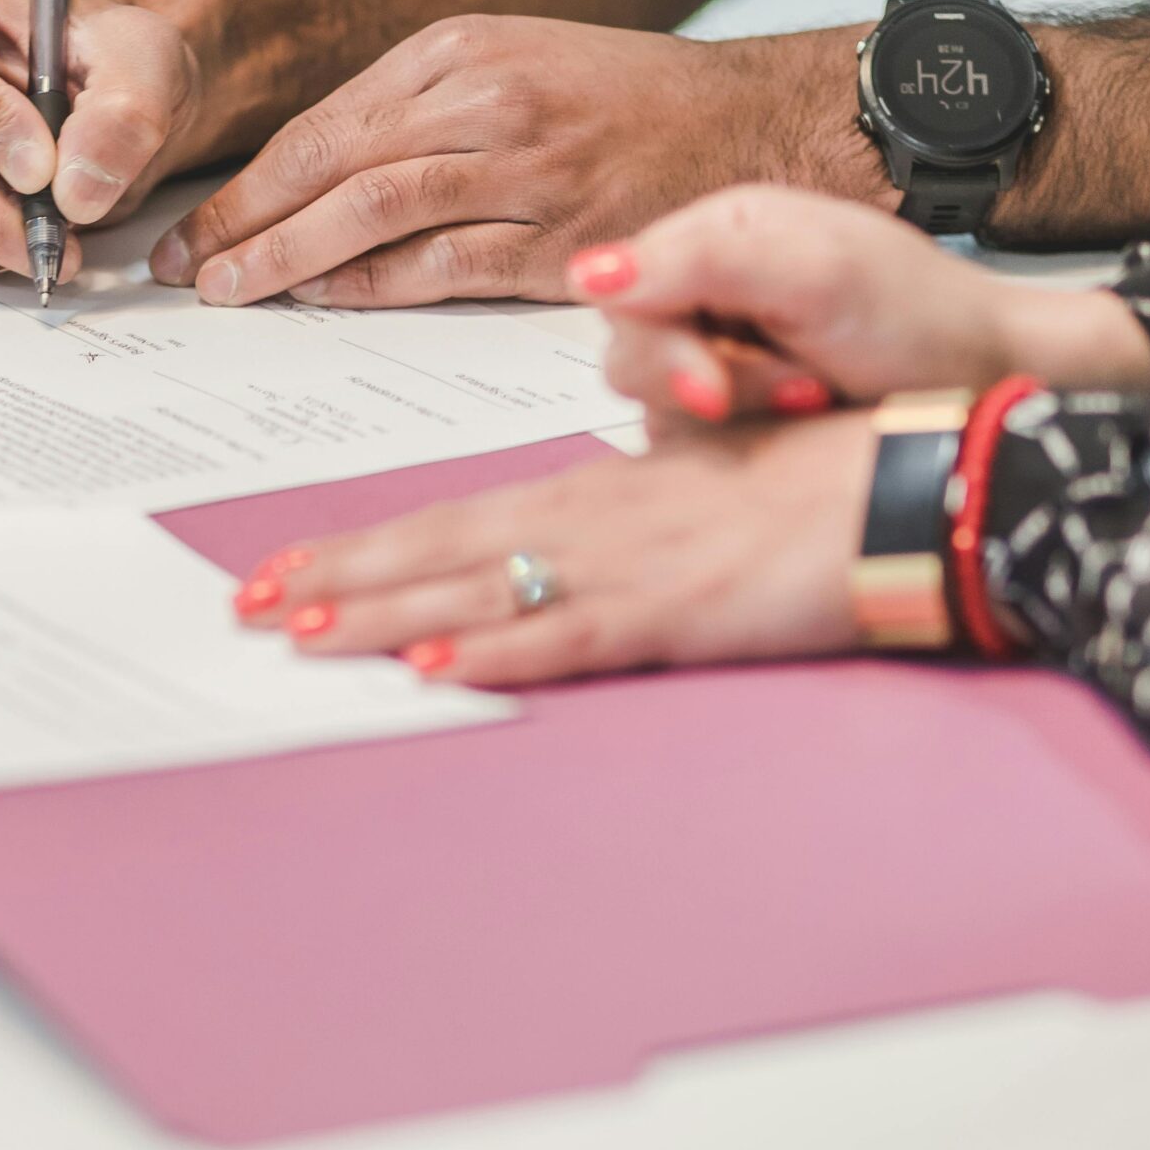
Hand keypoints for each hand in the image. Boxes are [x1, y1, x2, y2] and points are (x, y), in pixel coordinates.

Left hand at [151, 16, 891, 307]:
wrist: (756, 124)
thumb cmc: (621, 105)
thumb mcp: (507, 66)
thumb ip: (412, 114)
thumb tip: (306, 182)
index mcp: (457, 51)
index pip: (319, 126)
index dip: (243, 184)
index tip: (189, 227)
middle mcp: (482, 101)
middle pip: (328, 167)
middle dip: (240, 224)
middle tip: (182, 270)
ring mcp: (523, 168)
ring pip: (370, 213)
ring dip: (285, 260)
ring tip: (230, 293)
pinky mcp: (561, 237)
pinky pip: (441, 266)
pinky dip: (371, 285)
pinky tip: (322, 303)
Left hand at [231, 412, 874, 686]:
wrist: (903, 481)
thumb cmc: (804, 483)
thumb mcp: (685, 496)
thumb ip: (610, 520)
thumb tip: (548, 547)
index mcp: (585, 494)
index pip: (445, 521)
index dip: (360, 548)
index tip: (282, 567)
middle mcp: (585, 523)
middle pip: (434, 551)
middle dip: (336, 578)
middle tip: (246, 604)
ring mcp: (623, 566)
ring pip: (474, 591)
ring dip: (381, 614)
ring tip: (299, 631)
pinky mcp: (672, 612)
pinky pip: (564, 637)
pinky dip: (492, 651)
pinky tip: (431, 668)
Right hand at [566, 185, 1149, 424]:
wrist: (992, 384)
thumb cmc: (921, 318)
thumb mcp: (815, 272)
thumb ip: (701, 262)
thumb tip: (586, 272)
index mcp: (714, 237)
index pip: (621, 292)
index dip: (661, 347)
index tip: (715, 387)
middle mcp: (704, 293)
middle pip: (631, 355)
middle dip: (710, 384)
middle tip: (798, 389)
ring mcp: (715, 357)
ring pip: (655, 406)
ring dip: (736, 413)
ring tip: (813, 397)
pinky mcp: (729, 418)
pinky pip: (686, 445)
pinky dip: (740, 444)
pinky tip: (796, 429)